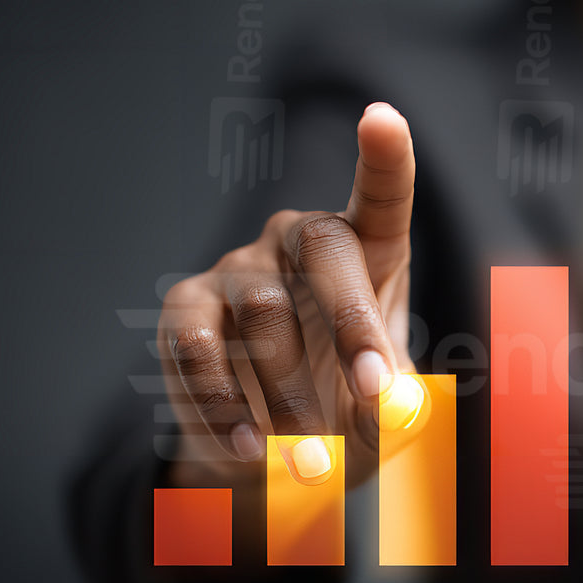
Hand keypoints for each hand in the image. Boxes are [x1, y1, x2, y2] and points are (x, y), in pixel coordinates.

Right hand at [158, 102, 417, 489]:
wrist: (269, 459)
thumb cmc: (345, 417)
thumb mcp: (384, 421)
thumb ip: (397, 410)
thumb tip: (390, 404)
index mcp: (367, 251)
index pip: (378, 194)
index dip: (383, 157)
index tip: (382, 116)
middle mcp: (298, 243)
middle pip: (322, 246)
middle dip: (352, 322)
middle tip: (375, 391)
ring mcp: (238, 269)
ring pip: (264, 314)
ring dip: (290, 397)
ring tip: (313, 466)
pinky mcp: (186, 310)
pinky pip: (199, 350)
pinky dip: (224, 407)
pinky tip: (250, 452)